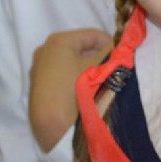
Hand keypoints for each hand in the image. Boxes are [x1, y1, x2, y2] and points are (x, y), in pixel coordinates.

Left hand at [29, 28, 111, 152]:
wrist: (53, 126)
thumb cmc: (78, 90)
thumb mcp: (101, 68)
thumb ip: (114, 53)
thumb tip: (123, 48)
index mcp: (59, 40)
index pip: (93, 35)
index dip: (112, 44)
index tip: (123, 58)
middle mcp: (44, 50)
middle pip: (81, 48)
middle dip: (98, 58)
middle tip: (113, 71)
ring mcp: (38, 69)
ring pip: (70, 63)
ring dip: (87, 70)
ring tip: (100, 84)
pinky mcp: (37, 87)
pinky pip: (61, 76)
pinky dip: (75, 80)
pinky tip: (84, 93)